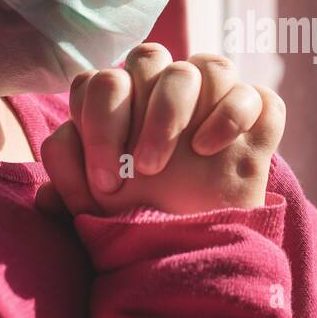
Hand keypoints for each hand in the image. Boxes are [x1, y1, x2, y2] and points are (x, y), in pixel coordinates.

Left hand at [37, 45, 285, 216]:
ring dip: (183, 107)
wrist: (194, 261)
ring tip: (183, 158)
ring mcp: (216, 105)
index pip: (103, 78)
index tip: (107, 181)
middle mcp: (168, 94)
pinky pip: (259, 96)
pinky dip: (235, 114)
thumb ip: (67, 173)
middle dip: (144, 110)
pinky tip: (213, 149)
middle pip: (151, 56)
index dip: (99, 121)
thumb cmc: (139, 227)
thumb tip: (57, 149)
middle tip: (142, 169)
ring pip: (208, 64)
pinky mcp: (259, 126)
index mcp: (125, 104)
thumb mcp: (93, 210)